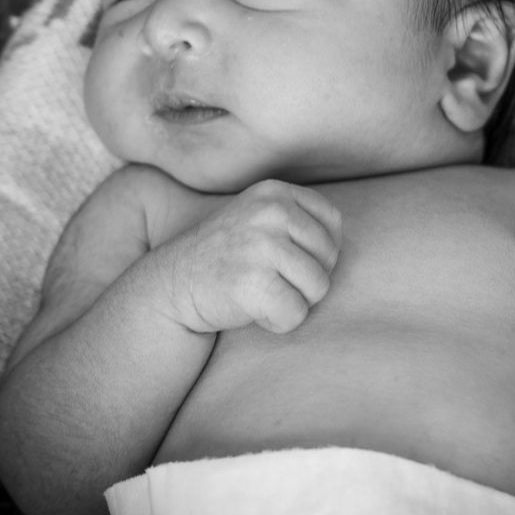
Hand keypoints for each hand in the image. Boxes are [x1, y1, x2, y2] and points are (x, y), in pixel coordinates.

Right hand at [162, 179, 341, 334]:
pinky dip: (278, 322)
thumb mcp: (260, 219)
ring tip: (260, 292)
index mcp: (275, 192)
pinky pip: (295, 314)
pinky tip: (252, 309)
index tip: (288, 259)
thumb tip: (343, 243)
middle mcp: (270, 211)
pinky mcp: (252, 282)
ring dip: (293, 301)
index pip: (333, 223)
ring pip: (318, 288)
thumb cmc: (228, 258)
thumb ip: (299, 220)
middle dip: (306, 279)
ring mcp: (260, 245)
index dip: (319, 251)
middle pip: (330, 258)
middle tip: (268, 278)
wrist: (172, 286)